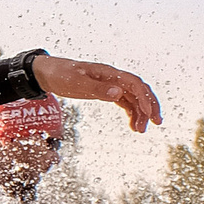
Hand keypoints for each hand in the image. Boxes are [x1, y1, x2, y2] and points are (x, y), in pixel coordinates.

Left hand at [31, 55, 162, 132]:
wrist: (47, 73)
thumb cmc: (60, 75)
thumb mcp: (76, 83)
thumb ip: (97, 89)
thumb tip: (118, 93)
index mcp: (109, 73)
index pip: (134, 83)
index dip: (144, 98)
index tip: (148, 114)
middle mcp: (113, 77)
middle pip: (139, 90)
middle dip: (150, 105)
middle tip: (156, 123)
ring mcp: (110, 84)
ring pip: (133, 98)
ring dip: (140, 113)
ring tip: (141, 130)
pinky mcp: (105, 91)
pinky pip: (124, 102)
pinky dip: (131, 113)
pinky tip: (133, 125)